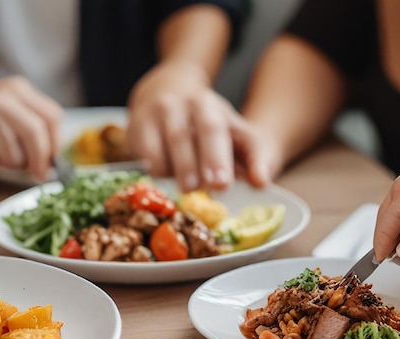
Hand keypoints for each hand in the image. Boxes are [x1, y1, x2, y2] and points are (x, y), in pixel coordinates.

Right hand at [0, 75, 61, 180]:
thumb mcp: (12, 109)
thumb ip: (32, 127)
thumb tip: (52, 160)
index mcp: (22, 91)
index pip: (53, 116)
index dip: (57, 143)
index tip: (53, 161)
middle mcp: (8, 95)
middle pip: (38, 131)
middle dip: (42, 159)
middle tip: (40, 174)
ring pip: (19, 146)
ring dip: (18, 162)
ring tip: (8, 158)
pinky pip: (1, 151)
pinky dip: (4, 160)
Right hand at [127, 60, 271, 191]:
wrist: (164, 90)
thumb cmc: (206, 122)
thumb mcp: (234, 132)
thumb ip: (253, 156)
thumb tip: (262, 182)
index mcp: (208, 105)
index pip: (215, 129)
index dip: (219, 158)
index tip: (223, 184)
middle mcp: (180, 104)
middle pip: (187, 135)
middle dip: (195, 163)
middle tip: (205, 188)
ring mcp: (155, 113)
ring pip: (164, 143)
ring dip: (177, 169)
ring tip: (188, 189)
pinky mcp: (137, 126)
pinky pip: (145, 152)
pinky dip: (156, 168)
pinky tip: (165, 176)